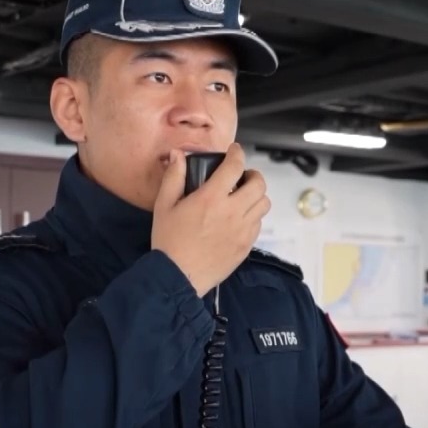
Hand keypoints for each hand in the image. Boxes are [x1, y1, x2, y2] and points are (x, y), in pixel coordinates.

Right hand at [152, 143, 270, 296]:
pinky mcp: (246, 246)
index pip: (235, 166)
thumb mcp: (164, 206)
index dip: (237, 153)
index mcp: (212, 197)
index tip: (234, 151)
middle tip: (242, 177)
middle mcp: (232, 211)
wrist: (178, 277)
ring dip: (256, 196)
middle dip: (253, 175)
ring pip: (264, 204)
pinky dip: (253, 216)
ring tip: (243, 198)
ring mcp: (243, 230)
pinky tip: (239, 219)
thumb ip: (174, 177)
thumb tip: (178, 155)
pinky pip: (258, 224)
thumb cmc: (169, 241)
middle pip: (259, 184)